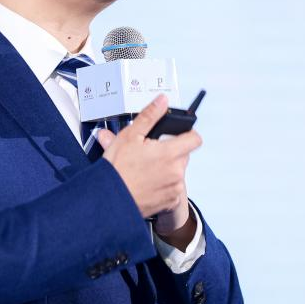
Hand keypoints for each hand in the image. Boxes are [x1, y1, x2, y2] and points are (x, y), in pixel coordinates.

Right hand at [95, 95, 202, 221]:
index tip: (177, 135)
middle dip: (171, 152)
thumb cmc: (117, 169)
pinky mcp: (170, 202)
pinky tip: (147, 183)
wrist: (109, 199)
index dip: (187, 134)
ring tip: (146, 169)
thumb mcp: (129, 135)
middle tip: (151, 153)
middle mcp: (176, 172)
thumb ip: (150, 116)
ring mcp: (174, 188)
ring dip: (167, 169)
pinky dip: (164, 185)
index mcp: (170, 153)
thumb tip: (162, 101)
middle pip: (184, 155)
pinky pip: (173, 188)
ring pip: (178, 172)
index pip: (195, 139)